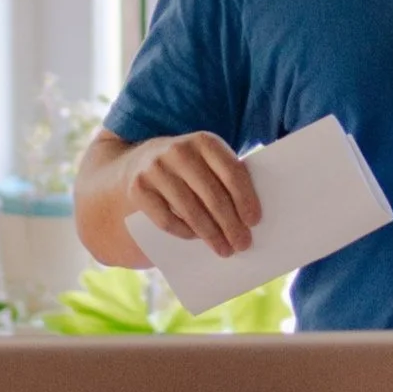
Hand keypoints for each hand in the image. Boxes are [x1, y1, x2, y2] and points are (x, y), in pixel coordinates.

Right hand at [123, 131, 260, 254]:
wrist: (138, 162)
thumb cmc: (188, 168)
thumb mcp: (207, 161)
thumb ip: (226, 178)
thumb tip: (250, 218)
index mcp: (205, 141)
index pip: (231, 172)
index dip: (245, 199)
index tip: (254, 222)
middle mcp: (179, 151)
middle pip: (212, 195)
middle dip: (230, 224)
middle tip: (243, 244)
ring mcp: (156, 168)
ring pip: (190, 210)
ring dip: (211, 234)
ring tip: (224, 250)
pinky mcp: (138, 188)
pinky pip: (166, 219)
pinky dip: (184, 232)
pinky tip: (196, 238)